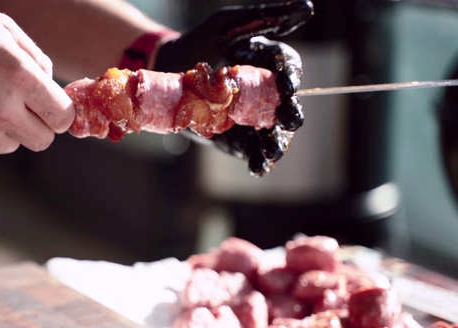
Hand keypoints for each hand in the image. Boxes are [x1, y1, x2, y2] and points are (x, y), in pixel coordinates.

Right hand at [0, 0, 73, 153]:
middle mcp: (0, 109)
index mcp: (17, 76)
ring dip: (7, 129)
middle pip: (43, 140)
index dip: (61, 113)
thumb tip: (49, 83)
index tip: (53, 108)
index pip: (63, 116)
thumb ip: (35, 58)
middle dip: (39, 125)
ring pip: (13, 145)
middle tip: (23, 108)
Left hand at [154, 0, 312, 175]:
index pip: (286, 69)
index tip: (288, 84)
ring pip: (272, 133)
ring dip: (276, 143)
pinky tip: (258, 167)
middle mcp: (264, 93)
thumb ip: (265, 18)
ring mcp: (250, 117)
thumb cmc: (200, 42)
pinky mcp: (235, 136)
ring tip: (273, 149)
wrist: (166, 69)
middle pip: (285, 106)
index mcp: (266, 64)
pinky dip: (257, 160)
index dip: (290, 76)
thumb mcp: (229, 25)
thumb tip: (306, 9)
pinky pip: (250, 150)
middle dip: (289, 114)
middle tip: (288, 118)